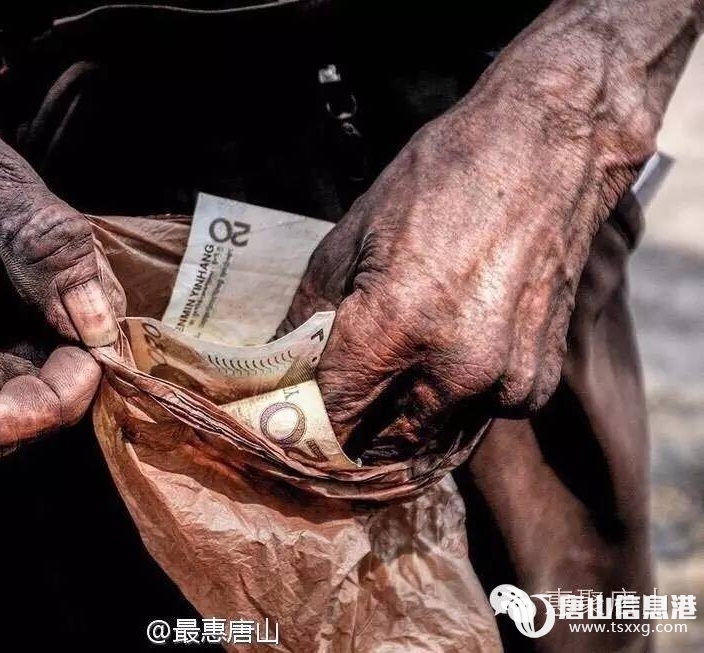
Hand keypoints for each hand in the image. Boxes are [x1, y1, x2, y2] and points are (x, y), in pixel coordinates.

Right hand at [0, 90, 122, 463]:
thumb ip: (44, 246)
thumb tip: (100, 327)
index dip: (54, 404)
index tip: (88, 342)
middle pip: (13, 422)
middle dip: (70, 368)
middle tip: (84, 291)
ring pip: (23, 397)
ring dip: (64, 346)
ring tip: (56, 271)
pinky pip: (16, 369)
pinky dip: (51, 333)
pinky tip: (44, 279)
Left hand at [282, 91, 650, 462]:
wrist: (543, 151)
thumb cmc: (436, 183)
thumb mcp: (347, 242)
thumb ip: (308, 320)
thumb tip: (276, 372)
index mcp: (397, 328)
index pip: (332, 416)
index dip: (302, 428)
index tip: (285, 428)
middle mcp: (454, 370)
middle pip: (379, 446)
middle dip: (344, 438)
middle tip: (322, 420)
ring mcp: (502, 383)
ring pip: (428, 444)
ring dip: (395, 433)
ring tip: (372, 404)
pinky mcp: (536, 386)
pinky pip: (474, 422)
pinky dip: (448, 410)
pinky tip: (436, 370)